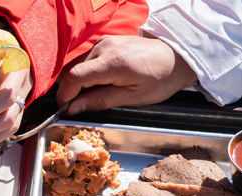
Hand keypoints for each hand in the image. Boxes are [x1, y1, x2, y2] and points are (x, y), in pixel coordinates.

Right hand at [56, 35, 197, 114]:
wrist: (176, 57)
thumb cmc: (159, 79)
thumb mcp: (132, 97)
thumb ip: (100, 101)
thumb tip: (72, 108)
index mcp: (113, 63)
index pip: (74, 77)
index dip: (65, 95)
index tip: (66, 108)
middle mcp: (105, 47)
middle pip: (73, 71)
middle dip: (73, 91)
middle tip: (85, 104)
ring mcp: (104, 41)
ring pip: (78, 66)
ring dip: (80, 82)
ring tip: (98, 92)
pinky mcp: (105, 40)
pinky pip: (86, 59)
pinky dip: (87, 73)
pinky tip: (101, 81)